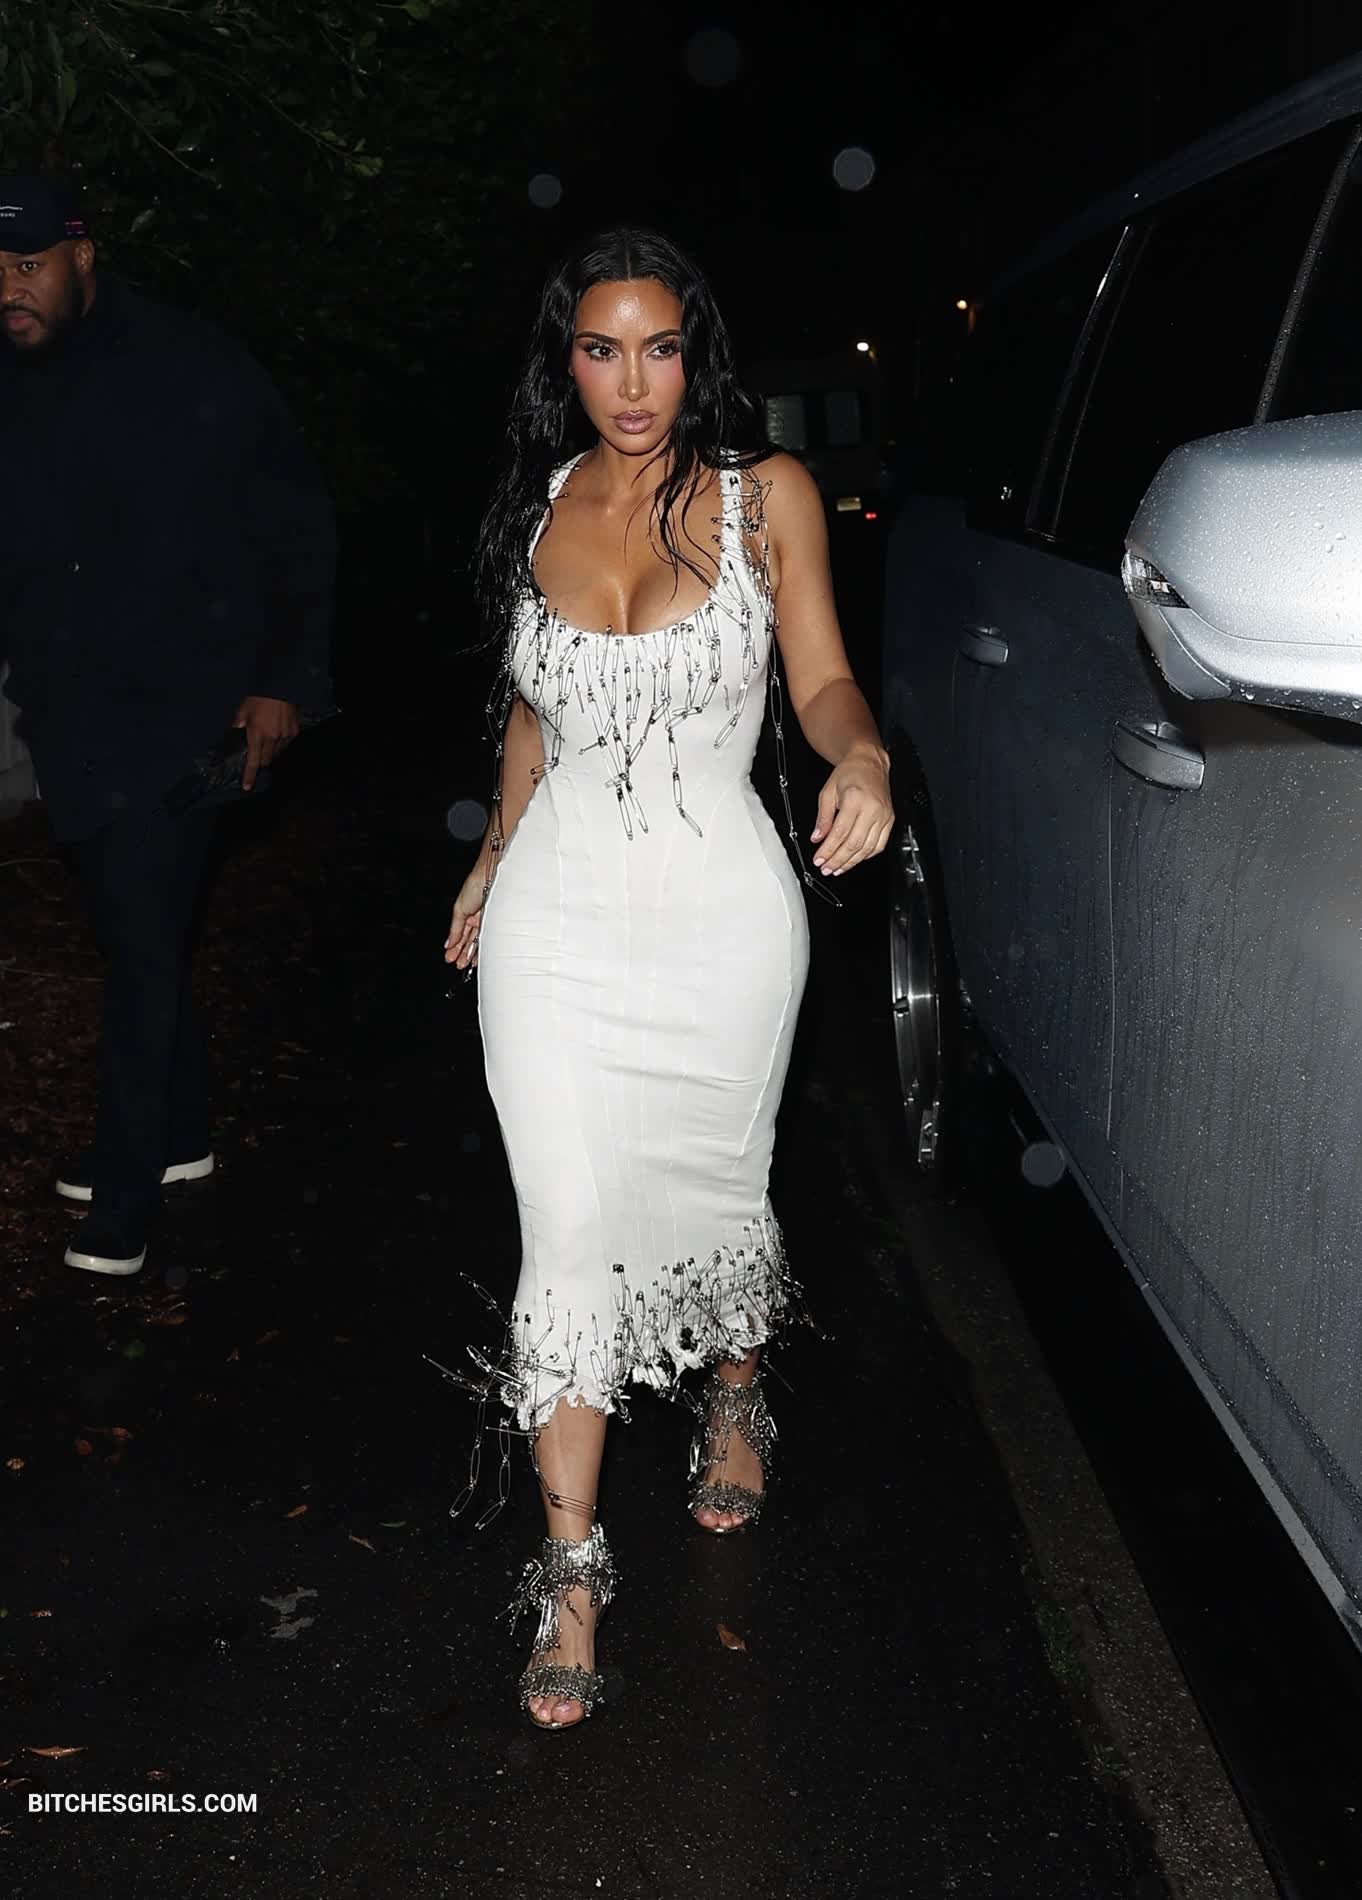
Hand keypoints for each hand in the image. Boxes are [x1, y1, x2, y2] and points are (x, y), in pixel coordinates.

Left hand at [232, 696, 299, 790]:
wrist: (281, 687)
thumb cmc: (260, 697)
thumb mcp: (244, 707)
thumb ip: (240, 720)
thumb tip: (237, 726)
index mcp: (256, 735)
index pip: (252, 761)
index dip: (249, 775)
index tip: (247, 787)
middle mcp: (271, 739)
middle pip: (266, 760)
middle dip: (261, 761)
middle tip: (257, 756)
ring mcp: (284, 736)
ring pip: (277, 752)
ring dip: (271, 751)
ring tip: (268, 740)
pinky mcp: (294, 731)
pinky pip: (286, 743)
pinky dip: (281, 742)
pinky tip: (278, 732)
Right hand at [445, 863, 489, 969]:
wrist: (493, 875)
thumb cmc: (476, 884)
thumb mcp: (460, 909)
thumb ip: (455, 929)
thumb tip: (448, 943)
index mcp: (467, 913)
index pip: (460, 934)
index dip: (455, 947)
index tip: (451, 958)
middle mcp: (479, 917)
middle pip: (469, 940)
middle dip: (463, 953)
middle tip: (458, 965)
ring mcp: (489, 920)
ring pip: (479, 940)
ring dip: (471, 953)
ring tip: (466, 964)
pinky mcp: (499, 921)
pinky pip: (490, 937)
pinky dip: (482, 947)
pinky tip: (478, 956)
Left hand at [811, 747, 893, 875]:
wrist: (869, 762)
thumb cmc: (849, 773)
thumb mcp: (828, 792)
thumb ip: (823, 817)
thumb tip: (817, 838)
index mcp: (855, 799)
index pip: (840, 833)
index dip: (828, 850)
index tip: (819, 859)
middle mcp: (872, 808)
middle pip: (854, 844)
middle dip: (838, 860)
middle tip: (826, 868)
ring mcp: (884, 815)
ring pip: (867, 848)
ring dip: (851, 862)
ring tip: (838, 869)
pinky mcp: (890, 820)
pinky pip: (879, 844)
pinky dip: (866, 856)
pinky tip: (854, 860)